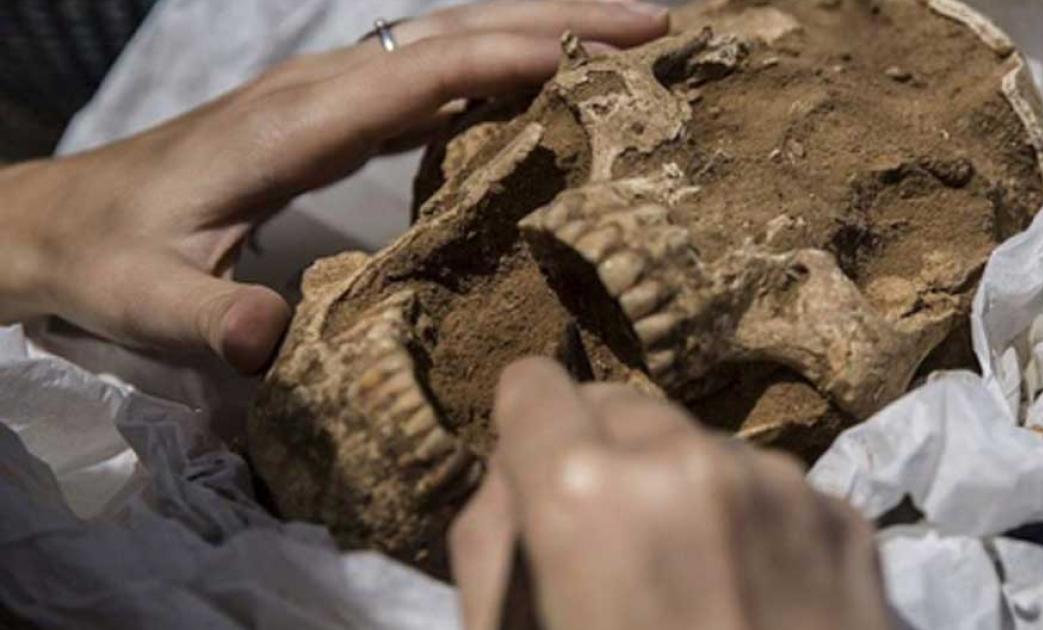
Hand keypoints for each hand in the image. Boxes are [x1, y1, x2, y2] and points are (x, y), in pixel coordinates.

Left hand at [0, 1, 667, 372]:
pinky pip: (439, 72)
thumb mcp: (143, 299)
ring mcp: (334, 92)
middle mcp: (323, 88)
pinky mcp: (340, 111)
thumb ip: (203, 320)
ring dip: (544, 26)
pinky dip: (505, 63)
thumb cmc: (112, 255)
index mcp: (290, 125)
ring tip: (632, 38)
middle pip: (455, 30)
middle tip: (659, 22)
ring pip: (454, 39)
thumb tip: (270, 340)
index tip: (598, 62)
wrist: (68, 216)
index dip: (509, 60)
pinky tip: (551, 82)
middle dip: (560, 16)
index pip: (419, 74)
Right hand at [450, 357, 892, 629]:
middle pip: (616, 408)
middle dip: (600, 460)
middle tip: (610, 548)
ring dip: (677, 488)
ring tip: (693, 582)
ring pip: (694, 442)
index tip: (536, 479)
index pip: (532, 388)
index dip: (524, 436)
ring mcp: (780, 482)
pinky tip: (755, 599)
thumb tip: (514, 484)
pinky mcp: (845, 515)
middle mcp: (688, 460)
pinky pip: (766, 483)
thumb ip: (494, 550)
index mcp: (586, 494)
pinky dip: (747, 518)